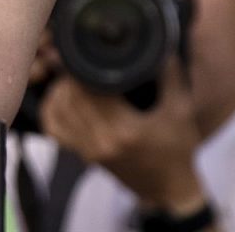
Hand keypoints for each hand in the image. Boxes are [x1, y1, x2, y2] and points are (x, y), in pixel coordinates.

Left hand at [39, 57, 207, 211]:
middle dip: (70, 76)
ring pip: (58, 111)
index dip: (83, 67)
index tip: (87, 52)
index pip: (89, 89)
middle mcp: (101, 141)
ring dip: (61, 90)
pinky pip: (55, 130)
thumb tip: (162, 43)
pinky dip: (53, 111)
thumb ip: (170, 76)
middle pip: (69, 97)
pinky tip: (63, 98)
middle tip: (79, 60)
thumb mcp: (181, 110)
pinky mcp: (83, 156)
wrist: (170, 190)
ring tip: (73, 77)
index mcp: (124, 129)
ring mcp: (89, 151)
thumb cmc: (178, 150)